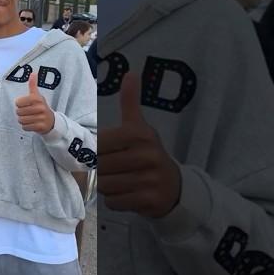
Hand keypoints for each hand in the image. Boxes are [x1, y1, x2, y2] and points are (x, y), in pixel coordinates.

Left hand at [15, 73, 54, 134]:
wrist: (51, 121)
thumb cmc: (41, 107)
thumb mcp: (37, 95)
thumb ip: (33, 85)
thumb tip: (33, 73)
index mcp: (37, 99)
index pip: (18, 102)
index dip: (19, 104)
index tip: (24, 104)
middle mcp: (40, 108)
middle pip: (18, 112)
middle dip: (20, 113)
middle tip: (27, 112)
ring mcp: (40, 118)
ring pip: (21, 120)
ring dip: (23, 120)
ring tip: (29, 118)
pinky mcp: (40, 127)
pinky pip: (25, 127)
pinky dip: (26, 126)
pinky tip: (31, 123)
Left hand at [98, 73, 181, 217]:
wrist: (173, 187)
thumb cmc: (148, 154)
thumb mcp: (140, 128)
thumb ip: (130, 103)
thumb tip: (130, 73)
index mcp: (140, 134)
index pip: (99, 145)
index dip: (99, 152)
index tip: (111, 153)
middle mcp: (147, 155)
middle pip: (101, 167)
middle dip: (104, 171)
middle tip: (119, 170)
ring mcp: (150, 179)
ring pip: (106, 185)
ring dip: (109, 186)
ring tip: (124, 181)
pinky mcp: (149, 200)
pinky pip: (114, 202)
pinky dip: (117, 200)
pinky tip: (129, 193)